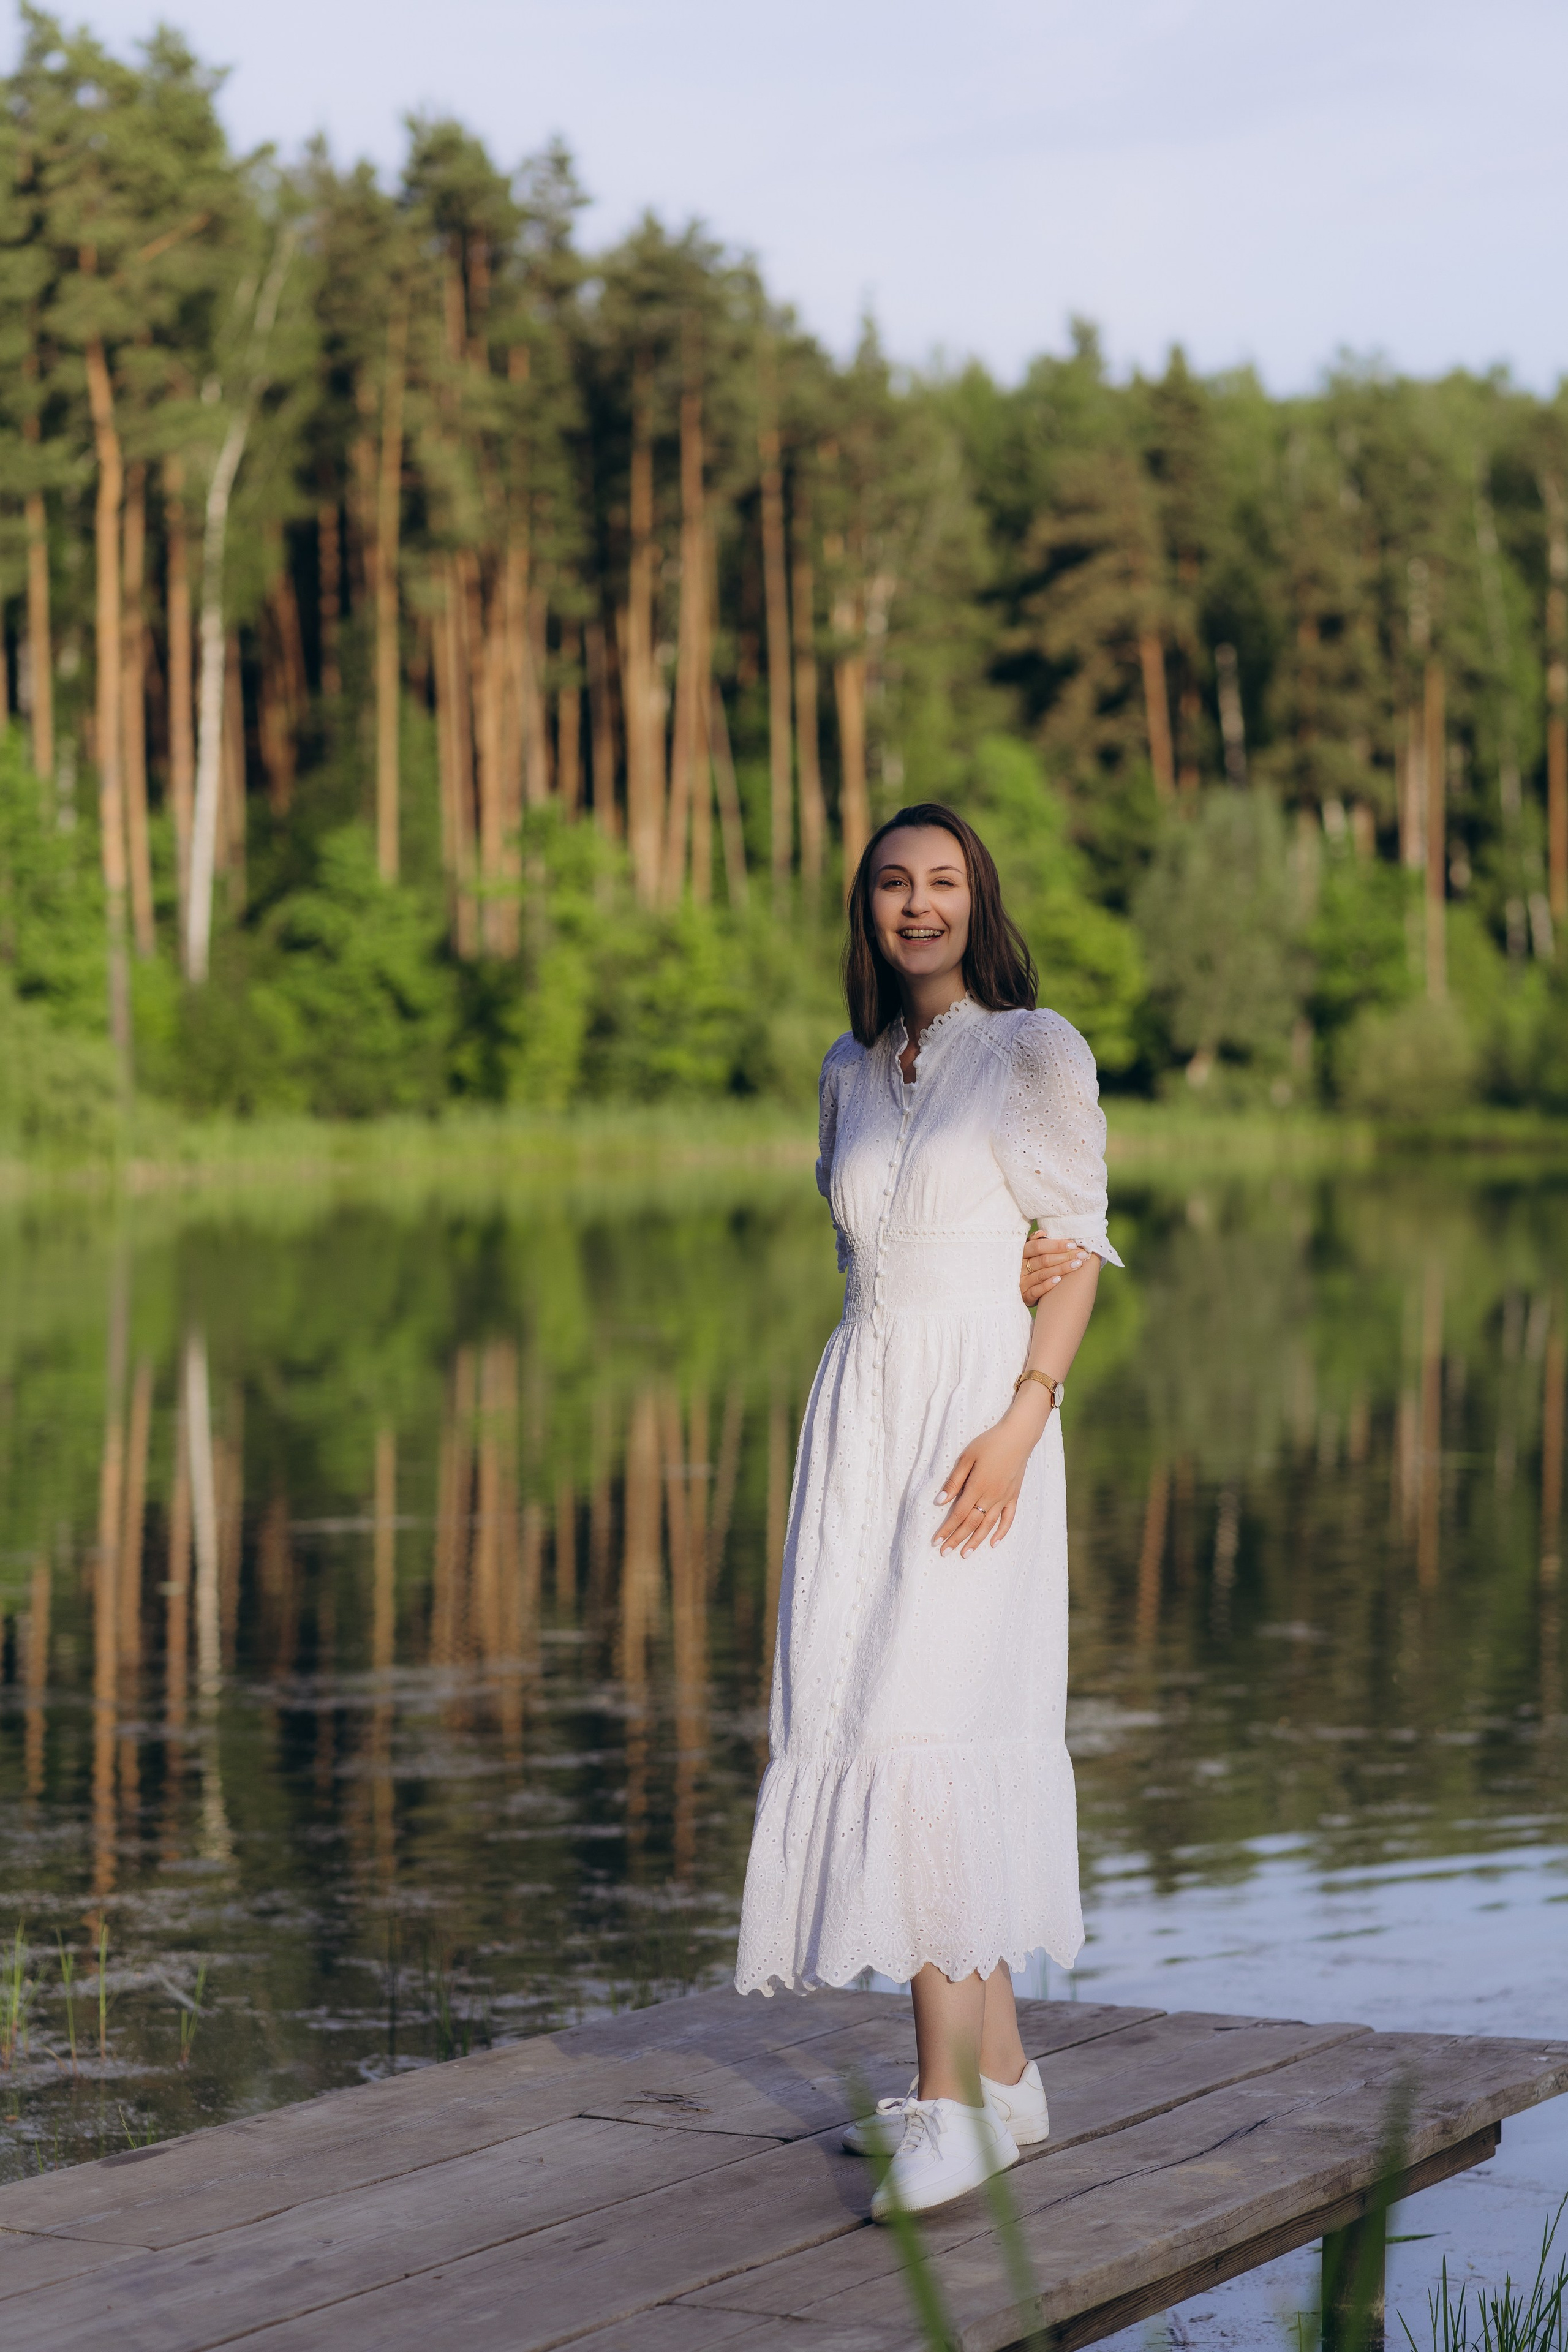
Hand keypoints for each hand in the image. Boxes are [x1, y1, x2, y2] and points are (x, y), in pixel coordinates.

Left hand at [933, 1393, 1051, 1556]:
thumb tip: (940, 1502)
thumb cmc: (989, 1443)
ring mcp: (1004, 1498)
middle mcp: (991, 1496)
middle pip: (971, 1523)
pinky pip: (1008, 1519)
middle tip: (945, 1553)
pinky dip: (1001, 1532)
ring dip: (976, 1541)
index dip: (946, 1529)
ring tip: (965, 1554)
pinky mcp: (1014, 1496)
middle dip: (957, 1539)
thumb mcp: (966, 1458)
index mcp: (977, 1486)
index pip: (958, 1514)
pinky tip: (994, 1543)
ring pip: (988, 1525)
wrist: (1018, 1436)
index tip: (936, 1542)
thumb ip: (954, 1481)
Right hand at [1021, 1232, 1089, 1306]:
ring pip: (1042, 1274)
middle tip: (1081, 1254)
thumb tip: (1042, 1233)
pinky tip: (1059, 1280)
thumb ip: (1036, 1243)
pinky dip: (1048, 1284)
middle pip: (1043, 1260)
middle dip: (1064, 1256)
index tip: (1072, 1244)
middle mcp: (1019, 1267)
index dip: (1055, 1245)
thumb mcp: (1029, 1254)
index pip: (1038, 1246)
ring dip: (1062, 1268)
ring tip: (1078, 1264)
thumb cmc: (1029, 1267)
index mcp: (1021, 1253)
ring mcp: (1022, 1282)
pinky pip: (1036, 1291)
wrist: (1018, 1292)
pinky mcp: (1024, 1296)